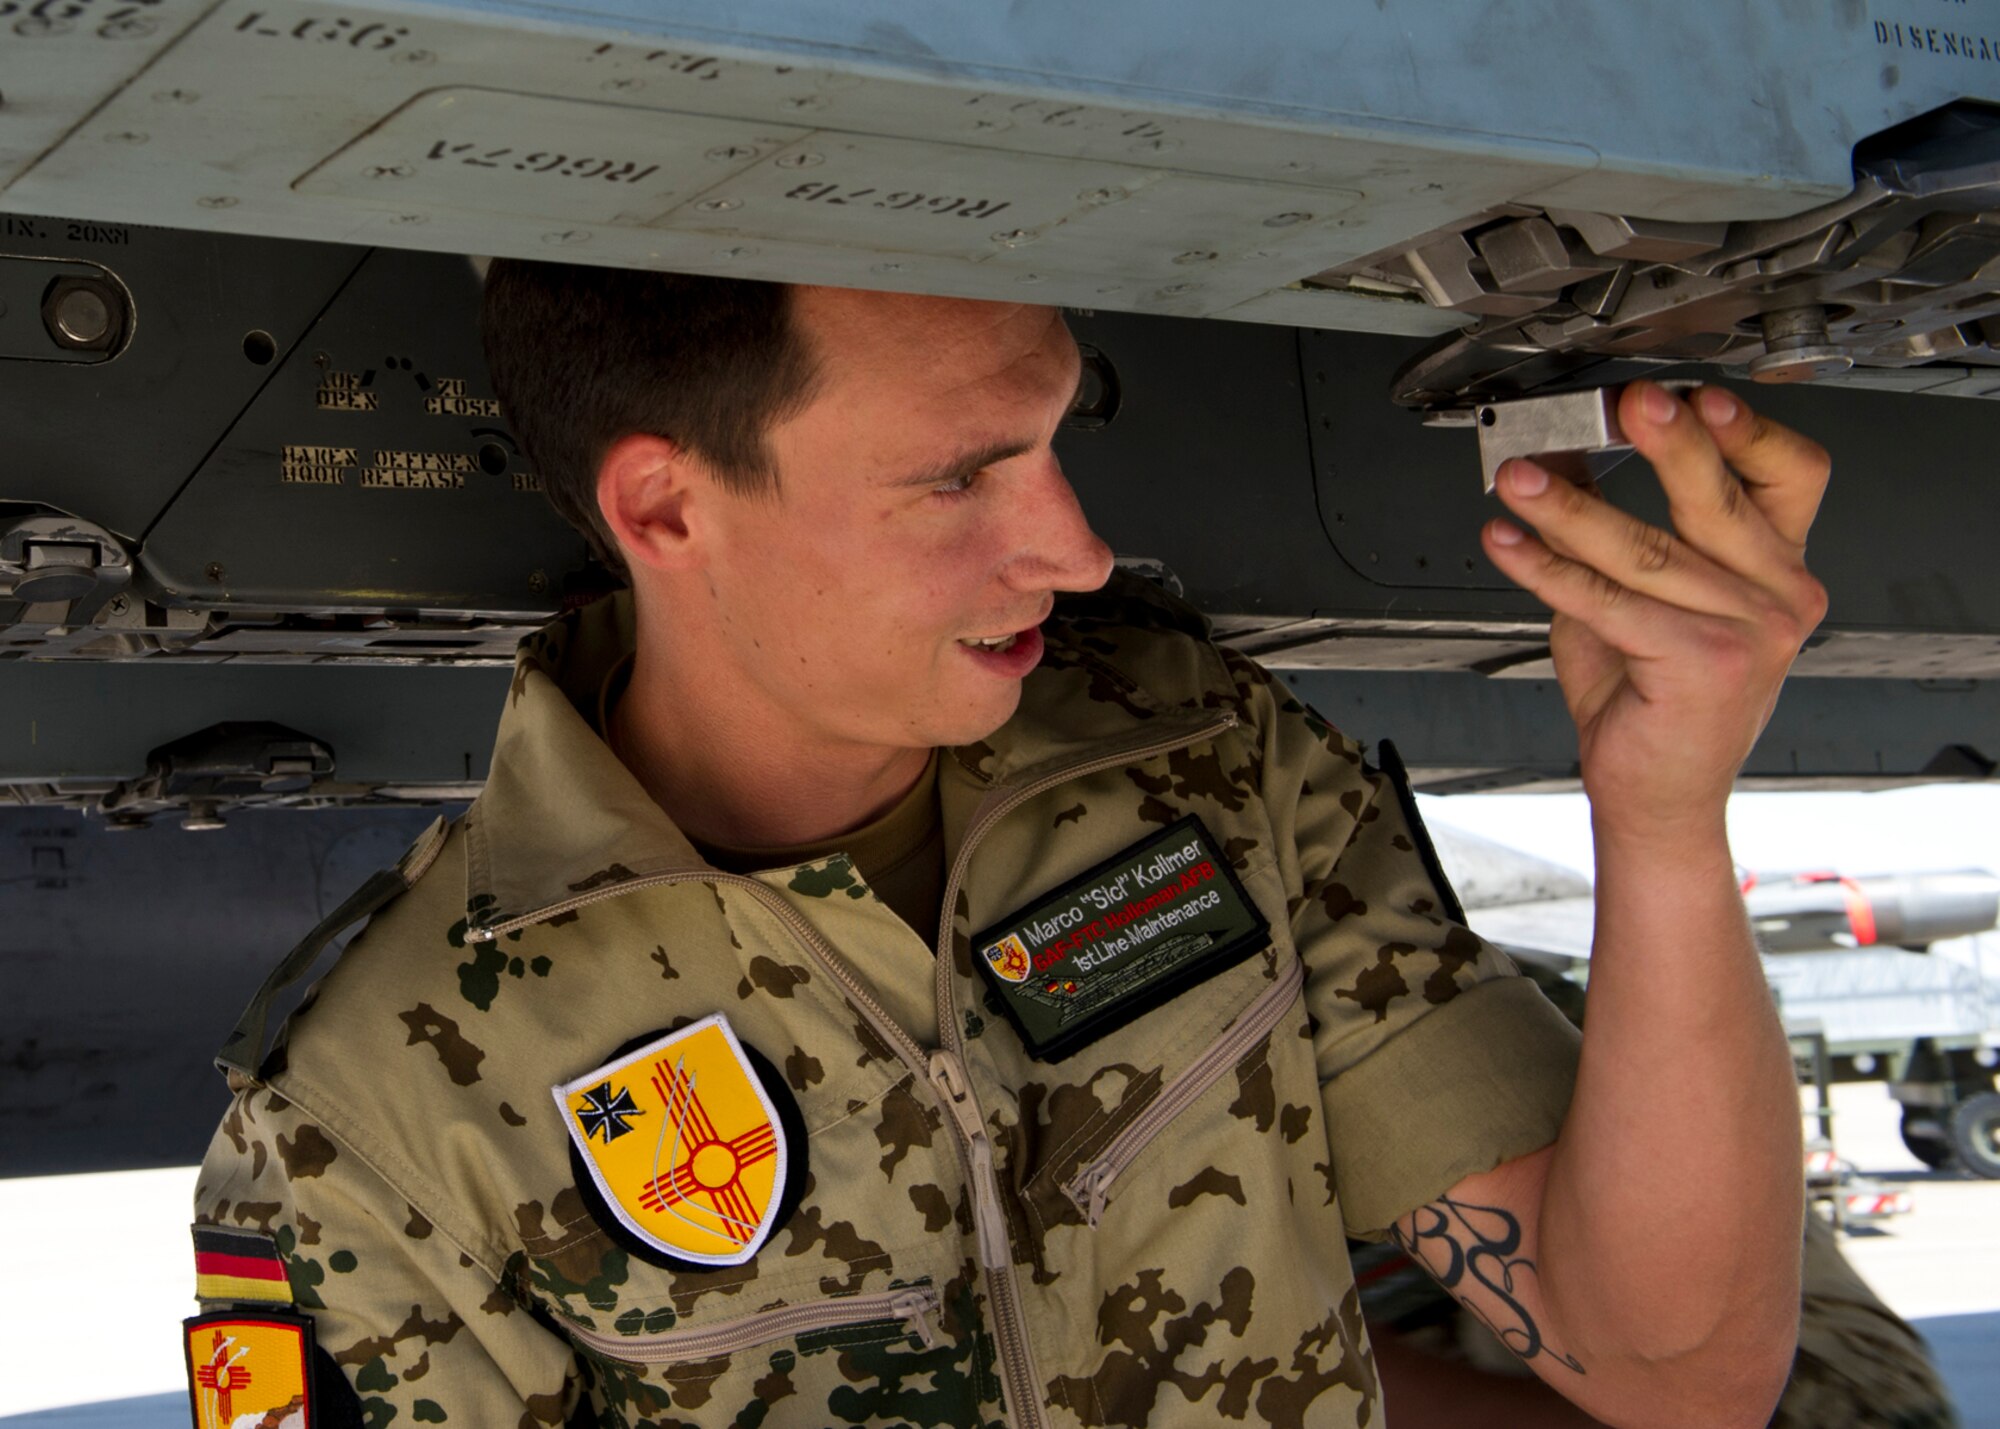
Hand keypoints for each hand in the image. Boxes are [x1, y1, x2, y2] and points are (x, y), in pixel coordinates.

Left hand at [1480, 381, 1829, 844]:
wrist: (1658, 795)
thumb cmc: (1652, 699)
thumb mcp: (1633, 596)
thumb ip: (1608, 532)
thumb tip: (1561, 461)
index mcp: (1778, 567)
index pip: (1792, 475)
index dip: (1749, 430)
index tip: (1696, 394)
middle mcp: (1779, 595)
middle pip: (1722, 499)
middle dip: (1670, 443)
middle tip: (1627, 404)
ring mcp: (1751, 633)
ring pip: (1648, 551)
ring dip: (1571, 508)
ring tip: (1521, 480)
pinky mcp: (1705, 665)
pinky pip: (1610, 602)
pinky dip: (1548, 568)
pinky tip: (1509, 544)